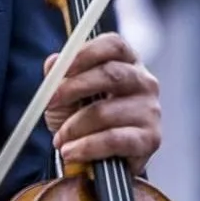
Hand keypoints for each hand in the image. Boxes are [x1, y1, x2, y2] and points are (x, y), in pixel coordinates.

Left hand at [44, 33, 161, 172]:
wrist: (99, 155)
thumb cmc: (84, 113)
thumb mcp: (67, 90)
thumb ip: (59, 74)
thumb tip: (53, 63)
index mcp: (126, 61)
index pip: (113, 45)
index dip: (86, 53)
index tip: (60, 67)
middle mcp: (144, 81)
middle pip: (111, 74)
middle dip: (73, 88)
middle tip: (49, 102)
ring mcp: (150, 110)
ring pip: (105, 112)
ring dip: (74, 127)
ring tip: (60, 139)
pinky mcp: (150, 139)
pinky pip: (113, 140)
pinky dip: (86, 147)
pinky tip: (71, 151)